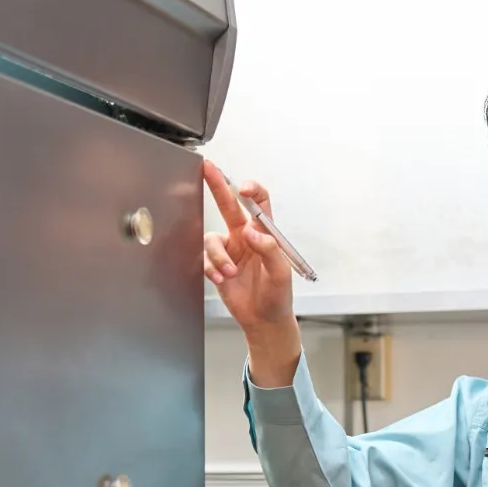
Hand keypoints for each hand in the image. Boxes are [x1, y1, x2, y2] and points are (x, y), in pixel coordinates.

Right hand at [200, 160, 300, 384]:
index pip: (259, 203)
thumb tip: (251, 232)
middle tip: (208, 167)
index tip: (244, 188)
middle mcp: (245, 236)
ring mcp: (230, 250)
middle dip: (218, 185)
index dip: (251, 191)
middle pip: (229, 205)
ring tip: (230, 273)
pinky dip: (212, 268)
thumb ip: (269, 250)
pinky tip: (223, 279)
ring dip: (219, 256)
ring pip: (213, 239)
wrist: (264, 319)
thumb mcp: (281, 272)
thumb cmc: (278, 295)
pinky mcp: (217, 265)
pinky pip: (206, 259)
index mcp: (265, 233)